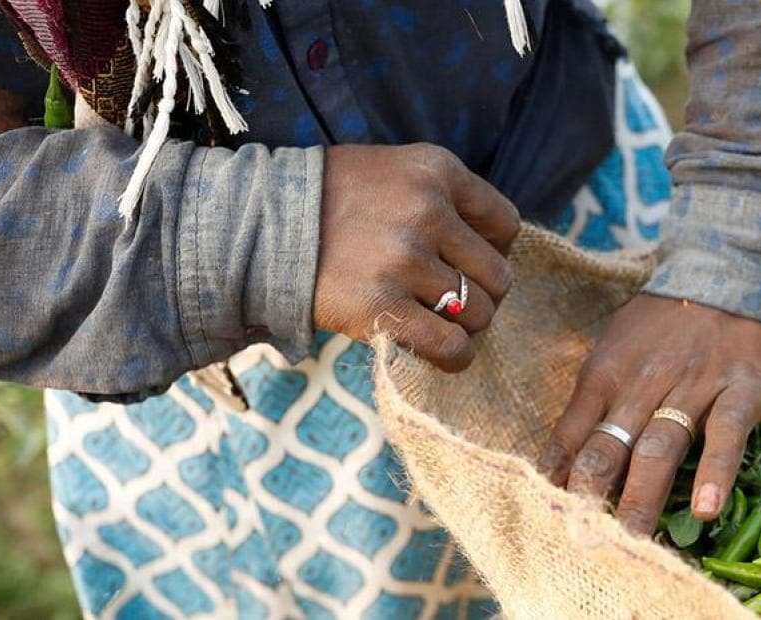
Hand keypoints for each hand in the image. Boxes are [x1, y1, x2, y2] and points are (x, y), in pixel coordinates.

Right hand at [313, 143, 517, 369]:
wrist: (255, 225)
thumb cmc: (331, 202)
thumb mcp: (394, 172)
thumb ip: (445, 200)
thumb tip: (496, 253)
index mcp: (436, 170)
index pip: (505, 225)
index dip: (494, 250)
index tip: (466, 262)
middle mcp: (426, 209)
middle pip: (498, 275)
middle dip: (481, 294)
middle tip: (448, 299)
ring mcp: (404, 259)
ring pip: (479, 313)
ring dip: (463, 326)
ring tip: (432, 319)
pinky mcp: (380, 306)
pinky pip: (451, 346)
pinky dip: (454, 356)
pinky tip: (438, 352)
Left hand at [539, 294, 760, 533]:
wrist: (732, 273)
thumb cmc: (664, 323)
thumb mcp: (615, 350)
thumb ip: (590, 404)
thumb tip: (557, 464)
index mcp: (605, 374)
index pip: (570, 436)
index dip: (555, 481)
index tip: (544, 523)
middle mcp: (643, 384)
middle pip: (609, 448)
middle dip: (591, 498)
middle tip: (581, 546)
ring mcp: (693, 388)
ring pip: (660, 448)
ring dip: (642, 497)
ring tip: (631, 543)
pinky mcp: (741, 391)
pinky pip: (726, 435)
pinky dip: (715, 472)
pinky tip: (707, 509)